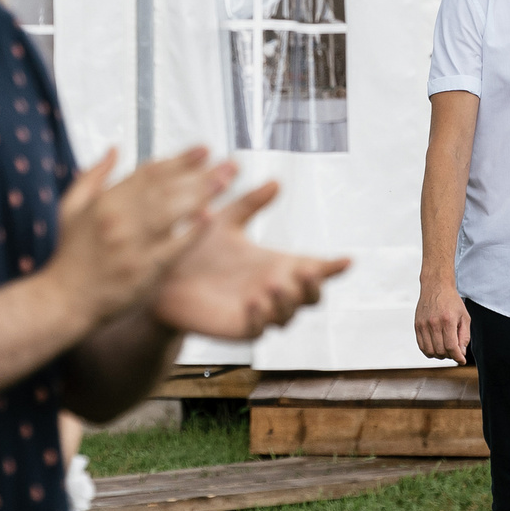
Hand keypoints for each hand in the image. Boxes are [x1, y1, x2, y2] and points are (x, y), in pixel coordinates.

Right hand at [43, 148, 230, 329]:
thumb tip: (115, 149)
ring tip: (225, 182)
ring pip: (172, 212)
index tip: (204, 150)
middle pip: (167, 188)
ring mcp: (133, 245)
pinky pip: (173, 247)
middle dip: (200, 173)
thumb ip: (93, 175)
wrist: (64, 300)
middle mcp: (120, 219)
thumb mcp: (71, 208)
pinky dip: (191, 232)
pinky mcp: (143, 271)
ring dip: (201, 194)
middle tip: (227, 162)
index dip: (179, 159)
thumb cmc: (69, 255)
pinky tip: (210, 218)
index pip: (149, 172)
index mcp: (105, 201)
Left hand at [150, 180, 350, 341]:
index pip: (313, 268)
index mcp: (276, 264)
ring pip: (288, 315)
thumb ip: (250, 204)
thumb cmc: (196, 248)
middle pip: (310, 297)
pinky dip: (260, 317)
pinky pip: (257, 330)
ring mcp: (258, 311)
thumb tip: (276, 180)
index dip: (332, 267)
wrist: (162, 275)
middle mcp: (272, 290)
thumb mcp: (225, 221)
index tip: (347, 260)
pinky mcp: (237, 327)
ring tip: (274, 284)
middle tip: (307, 273)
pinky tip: (254, 302)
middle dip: (314, 287)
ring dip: (287, 301)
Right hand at [414, 272, 469, 363]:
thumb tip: (461, 353)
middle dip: (450, 356)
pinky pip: (421, 346)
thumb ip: (464, 336)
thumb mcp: (464, 317)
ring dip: (439, 355)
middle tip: (455, 352)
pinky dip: (429, 351)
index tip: (462, 361)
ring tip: (445, 350)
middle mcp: (433, 323)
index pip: (451, 347)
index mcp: (447, 320)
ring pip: (430, 351)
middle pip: (441, 351)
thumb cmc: (452, 301)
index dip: (458, 357)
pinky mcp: (417, 326)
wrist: (436, 286)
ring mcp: (423, 325)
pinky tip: (436, 347)